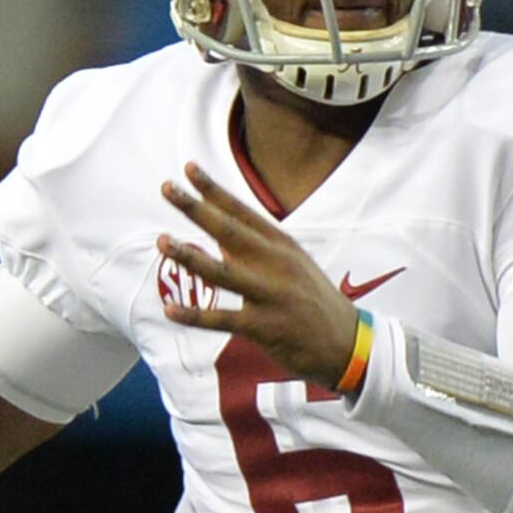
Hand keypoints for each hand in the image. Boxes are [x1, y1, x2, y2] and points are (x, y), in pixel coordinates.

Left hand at [156, 167, 357, 386]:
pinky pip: (223, 320)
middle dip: (196, 209)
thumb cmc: (313, 302)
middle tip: (167, 188)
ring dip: (191, 257)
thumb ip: (257, 248)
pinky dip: (194, 316)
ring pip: (223, 272)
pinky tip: (170, 310)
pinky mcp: (265, 327)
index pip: (242, 212)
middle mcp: (276, 265)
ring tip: (163, 242)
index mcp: (282, 246)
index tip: (189, 168)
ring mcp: (271, 295)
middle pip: (229, 231)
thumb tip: (218, 232)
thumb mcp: (294, 265)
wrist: (348, 343)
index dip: (214, 190)